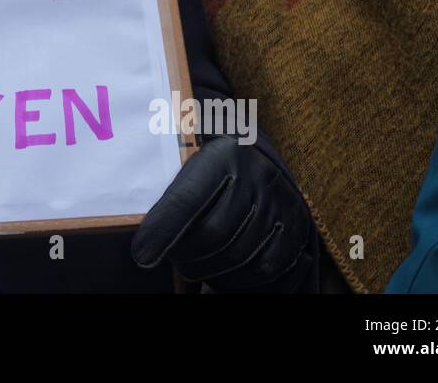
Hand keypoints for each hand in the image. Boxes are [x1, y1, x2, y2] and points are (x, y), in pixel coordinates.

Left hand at [132, 136, 314, 290]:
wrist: (264, 160)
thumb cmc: (216, 170)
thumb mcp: (194, 165)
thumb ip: (174, 199)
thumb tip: (145, 247)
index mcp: (223, 155)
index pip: (187, 199)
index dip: (163, 231)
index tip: (141, 255)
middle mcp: (256, 178)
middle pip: (213, 234)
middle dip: (185, 256)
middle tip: (173, 258)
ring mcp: (281, 205)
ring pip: (239, 256)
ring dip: (208, 270)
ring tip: (194, 265)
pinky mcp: (296, 231)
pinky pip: (265, 269)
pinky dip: (237, 280)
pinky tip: (221, 274)